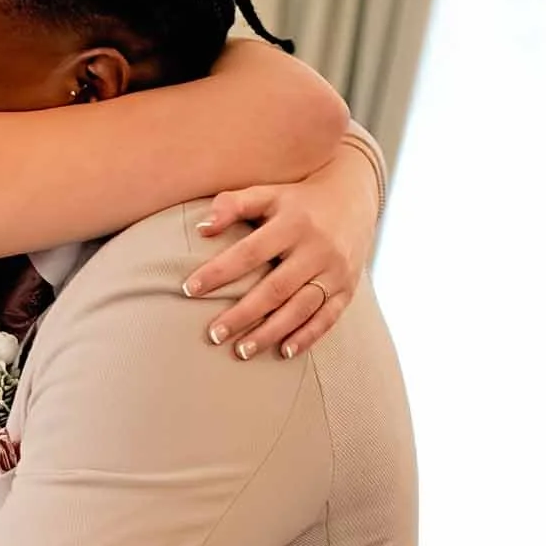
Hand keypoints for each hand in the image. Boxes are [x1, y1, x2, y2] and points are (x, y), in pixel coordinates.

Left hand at [186, 142, 381, 359]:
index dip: (219, 272)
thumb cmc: (297, 200)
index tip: (189, 290)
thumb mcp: (268, 193)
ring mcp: (335, 271)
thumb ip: (233, 204)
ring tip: (240, 351)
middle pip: (275, 288)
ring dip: (270, 333)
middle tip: (213, 335)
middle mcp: (316, 249)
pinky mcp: (347, 288)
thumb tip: (201, 228)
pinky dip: (306, 337)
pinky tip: (283, 352)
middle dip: (243, 314)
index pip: (249, 252)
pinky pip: (327, 318)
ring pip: (300, 308)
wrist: (355, 196)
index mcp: (293, 223)